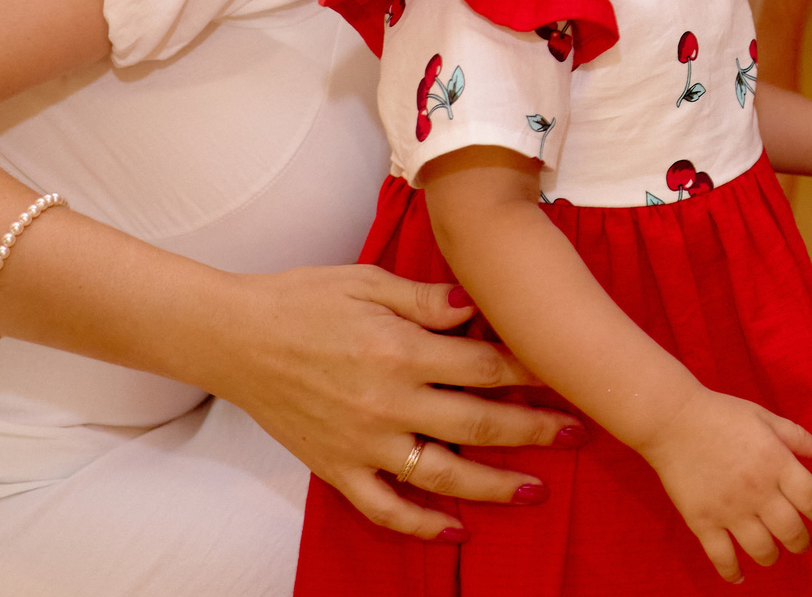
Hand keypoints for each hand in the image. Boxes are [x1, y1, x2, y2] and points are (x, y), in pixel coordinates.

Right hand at [197, 266, 582, 539]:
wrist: (233, 338)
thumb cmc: (304, 299)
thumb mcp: (368, 280)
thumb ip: (426, 298)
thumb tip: (478, 304)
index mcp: (401, 350)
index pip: (486, 364)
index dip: (533, 371)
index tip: (568, 375)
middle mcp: (388, 402)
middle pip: (479, 423)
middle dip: (535, 431)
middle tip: (578, 436)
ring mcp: (363, 442)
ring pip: (444, 474)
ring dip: (495, 486)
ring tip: (537, 491)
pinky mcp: (337, 469)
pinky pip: (387, 508)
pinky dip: (424, 525)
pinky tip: (458, 531)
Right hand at [636, 389, 811, 581]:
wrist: (673, 420)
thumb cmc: (723, 414)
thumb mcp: (765, 417)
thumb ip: (797, 436)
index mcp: (778, 463)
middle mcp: (759, 491)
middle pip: (791, 530)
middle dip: (801, 542)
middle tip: (802, 544)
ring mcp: (731, 510)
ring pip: (762, 549)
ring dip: (772, 556)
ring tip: (773, 554)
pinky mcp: (703, 521)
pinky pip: (722, 557)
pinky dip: (732, 572)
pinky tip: (738, 577)